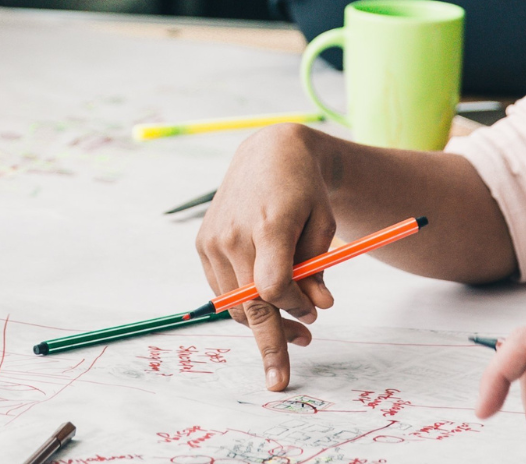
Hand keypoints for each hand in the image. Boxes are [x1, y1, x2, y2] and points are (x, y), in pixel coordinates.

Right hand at [196, 123, 336, 390]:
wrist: (267, 154)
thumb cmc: (303, 190)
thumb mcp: (323, 224)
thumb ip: (319, 268)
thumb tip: (319, 310)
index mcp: (269, 225)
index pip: (273, 288)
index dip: (295, 308)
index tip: (314, 315)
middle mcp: (233, 235)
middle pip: (248, 305)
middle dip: (271, 342)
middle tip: (287, 370)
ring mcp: (212, 241)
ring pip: (233, 304)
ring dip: (260, 323)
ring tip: (294, 328)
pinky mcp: (202, 245)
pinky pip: (222, 290)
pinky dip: (243, 303)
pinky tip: (266, 301)